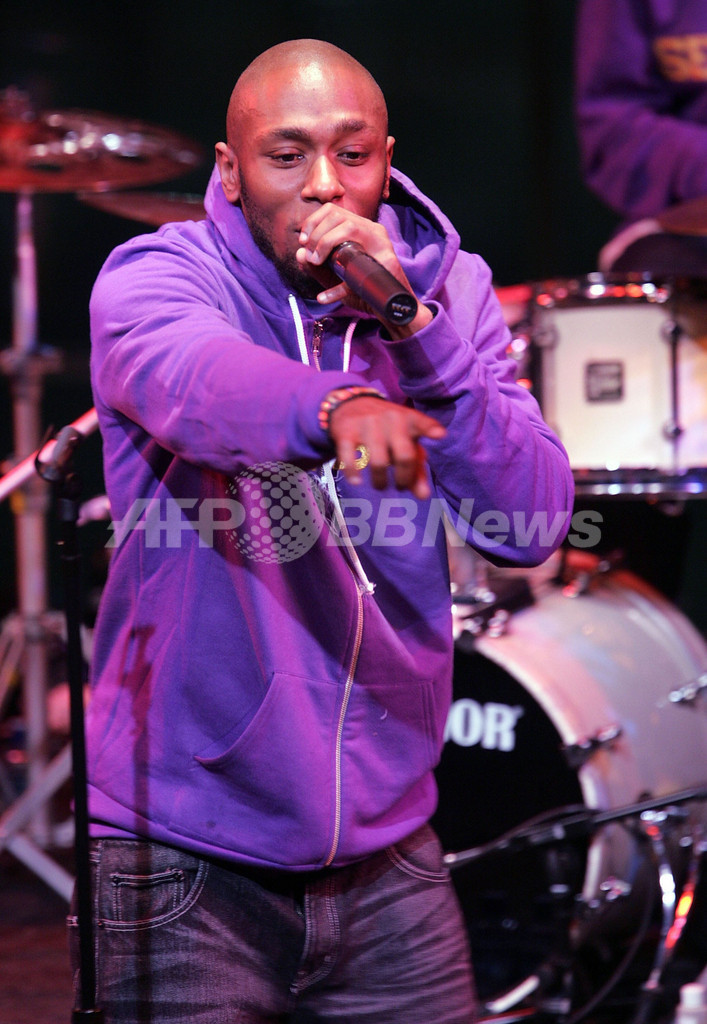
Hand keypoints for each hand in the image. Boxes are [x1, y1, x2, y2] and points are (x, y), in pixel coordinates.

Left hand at [296, 205, 432, 335]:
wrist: (389, 309)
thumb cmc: (363, 290)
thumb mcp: (334, 277)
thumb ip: (316, 267)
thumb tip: (299, 253)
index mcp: (360, 229)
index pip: (333, 210)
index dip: (313, 222)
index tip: (303, 241)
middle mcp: (372, 230)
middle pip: (339, 215)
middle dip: (317, 233)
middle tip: (310, 256)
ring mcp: (382, 244)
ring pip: (349, 227)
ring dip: (326, 243)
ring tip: (317, 262)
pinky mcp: (388, 262)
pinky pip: (361, 265)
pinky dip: (338, 286)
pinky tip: (325, 297)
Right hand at [328, 395, 445, 498]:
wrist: (352, 405)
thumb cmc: (388, 431)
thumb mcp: (405, 443)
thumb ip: (417, 470)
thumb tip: (424, 496)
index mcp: (409, 419)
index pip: (422, 423)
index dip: (430, 429)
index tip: (440, 435)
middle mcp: (390, 419)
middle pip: (404, 455)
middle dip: (404, 478)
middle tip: (400, 486)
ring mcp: (368, 425)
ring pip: (378, 462)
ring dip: (381, 481)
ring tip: (381, 486)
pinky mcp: (347, 432)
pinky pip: (349, 457)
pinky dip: (353, 473)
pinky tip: (357, 482)